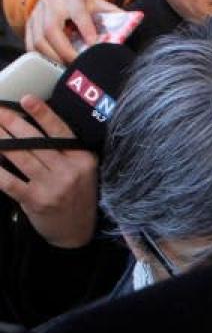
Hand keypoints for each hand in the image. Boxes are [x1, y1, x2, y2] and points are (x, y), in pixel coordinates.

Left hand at [0, 95, 95, 246]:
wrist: (78, 233)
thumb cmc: (76, 197)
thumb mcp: (82, 172)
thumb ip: (64, 152)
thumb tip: (29, 129)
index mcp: (83, 160)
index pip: (60, 132)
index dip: (43, 114)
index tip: (26, 99)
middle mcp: (70, 171)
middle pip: (35, 141)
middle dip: (11, 123)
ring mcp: (53, 187)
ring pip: (20, 157)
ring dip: (0, 140)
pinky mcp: (36, 201)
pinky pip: (9, 181)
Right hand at [25, 0, 121, 64]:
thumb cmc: (80, 3)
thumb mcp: (97, 3)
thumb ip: (113, 13)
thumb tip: (136, 20)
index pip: (78, 14)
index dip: (86, 30)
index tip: (94, 45)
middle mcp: (50, 6)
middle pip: (52, 30)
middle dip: (65, 51)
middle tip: (78, 65)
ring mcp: (36, 16)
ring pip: (38, 40)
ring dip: (53, 58)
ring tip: (67, 68)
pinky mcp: (28, 26)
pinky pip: (30, 44)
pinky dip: (41, 58)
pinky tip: (53, 66)